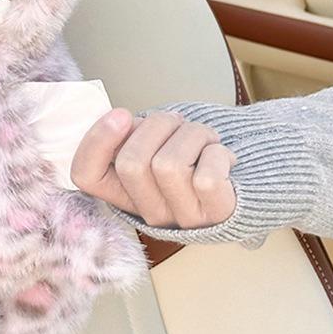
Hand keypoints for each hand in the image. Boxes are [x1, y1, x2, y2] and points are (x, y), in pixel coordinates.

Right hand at [70, 109, 236, 228]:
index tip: (121, 115)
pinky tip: (221, 156)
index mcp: (125, 192)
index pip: (86, 176)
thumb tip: (119, 119)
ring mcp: (183, 218)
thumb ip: (131, 136)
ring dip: (191, 134)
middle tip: (175, 123)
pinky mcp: (217, 214)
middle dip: (156, 125)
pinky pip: (205, 178)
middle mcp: (149, 213)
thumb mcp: (154, 145)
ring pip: (168, 165)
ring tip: (202, 137)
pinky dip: (216, 153)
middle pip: (130, 164)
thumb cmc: (194, 155)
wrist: (247, 177)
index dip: (96, 143)